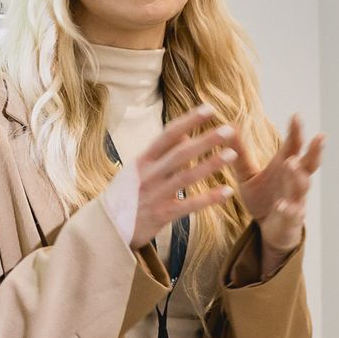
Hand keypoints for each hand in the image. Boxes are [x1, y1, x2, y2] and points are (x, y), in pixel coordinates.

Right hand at [130, 108, 236, 250]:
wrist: (106, 229)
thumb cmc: (127, 196)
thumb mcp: (139, 170)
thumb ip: (162, 153)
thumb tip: (186, 134)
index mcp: (143, 160)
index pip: (168, 135)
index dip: (189, 121)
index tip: (209, 109)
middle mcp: (148, 174)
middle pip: (180, 153)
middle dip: (205, 140)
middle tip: (228, 129)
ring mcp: (154, 194)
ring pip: (186, 177)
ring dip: (210, 165)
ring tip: (232, 154)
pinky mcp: (161, 215)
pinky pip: (189, 205)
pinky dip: (208, 198)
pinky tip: (227, 191)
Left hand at [235, 113, 324, 253]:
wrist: (269, 229)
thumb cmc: (262, 198)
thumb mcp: (247, 175)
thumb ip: (239, 154)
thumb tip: (228, 127)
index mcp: (285, 167)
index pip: (294, 145)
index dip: (297, 131)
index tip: (296, 115)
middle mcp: (294, 181)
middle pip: (309, 164)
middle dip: (314, 151)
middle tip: (320, 137)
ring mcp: (296, 199)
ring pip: (302, 186)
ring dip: (298, 175)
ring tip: (292, 163)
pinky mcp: (290, 218)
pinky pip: (291, 213)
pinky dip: (287, 208)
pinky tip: (281, 205)